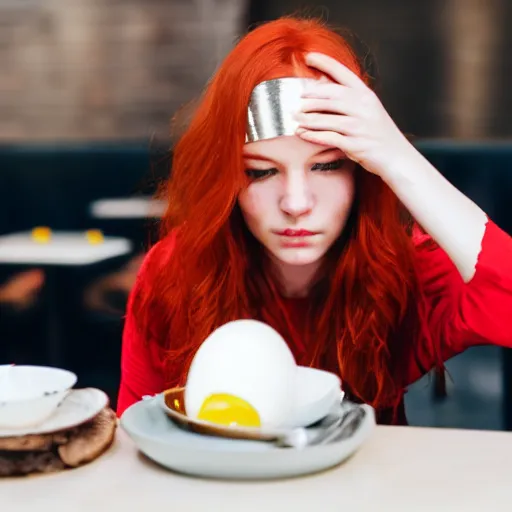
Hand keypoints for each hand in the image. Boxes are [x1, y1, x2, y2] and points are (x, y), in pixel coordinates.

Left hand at [296, 52, 415, 178]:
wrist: (397, 157)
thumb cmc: (378, 134)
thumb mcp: (368, 110)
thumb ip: (349, 100)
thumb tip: (321, 88)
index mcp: (366, 95)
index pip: (344, 73)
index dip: (325, 63)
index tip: (308, 56)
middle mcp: (364, 107)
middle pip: (330, 96)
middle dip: (310, 97)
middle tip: (296, 100)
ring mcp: (360, 126)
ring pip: (326, 118)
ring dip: (307, 118)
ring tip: (295, 118)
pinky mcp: (355, 144)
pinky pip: (328, 137)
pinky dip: (312, 135)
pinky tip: (302, 134)